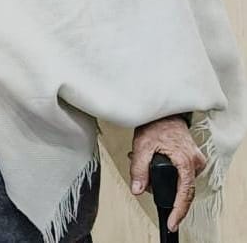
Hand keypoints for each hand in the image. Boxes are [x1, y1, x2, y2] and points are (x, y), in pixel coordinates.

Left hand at [130, 115, 205, 231]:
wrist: (164, 112)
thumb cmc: (156, 124)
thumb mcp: (142, 146)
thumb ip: (138, 169)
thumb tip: (137, 189)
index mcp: (185, 160)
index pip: (185, 193)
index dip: (178, 210)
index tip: (172, 221)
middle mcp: (195, 162)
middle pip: (182, 189)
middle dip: (161, 189)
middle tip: (143, 180)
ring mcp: (196, 161)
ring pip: (180, 182)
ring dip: (162, 179)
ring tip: (144, 164)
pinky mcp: (192, 160)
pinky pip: (181, 175)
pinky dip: (167, 173)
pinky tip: (153, 162)